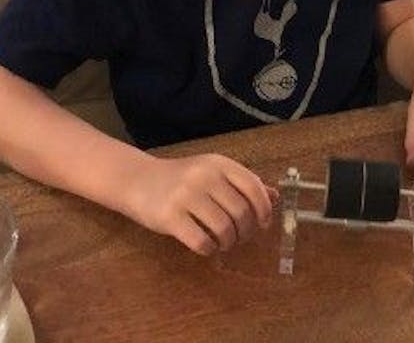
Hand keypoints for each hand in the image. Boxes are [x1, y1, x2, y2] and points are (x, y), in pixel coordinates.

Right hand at [123, 153, 277, 255]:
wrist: (138, 181)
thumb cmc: (181, 178)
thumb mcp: (213, 173)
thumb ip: (242, 183)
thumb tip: (275, 197)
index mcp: (219, 164)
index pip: (253, 186)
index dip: (264, 209)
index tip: (263, 223)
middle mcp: (204, 176)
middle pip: (241, 212)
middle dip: (246, 231)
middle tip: (240, 237)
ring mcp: (186, 196)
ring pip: (224, 229)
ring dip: (229, 242)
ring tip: (224, 242)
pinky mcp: (170, 217)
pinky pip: (202, 241)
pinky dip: (210, 249)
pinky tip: (207, 246)